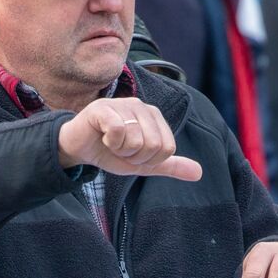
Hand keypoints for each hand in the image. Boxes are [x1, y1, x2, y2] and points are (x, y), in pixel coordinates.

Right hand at [56, 98, 202, 180]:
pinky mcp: (103, 108)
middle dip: (133, 157)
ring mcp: (122, 104)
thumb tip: (199, 173)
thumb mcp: (142, 163)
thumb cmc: (110, 152)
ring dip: (120, 151)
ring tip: (110, 143)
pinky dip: (109, 142)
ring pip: (136, 140)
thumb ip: (169, 166)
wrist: (79, 148)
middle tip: (120, 150)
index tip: (133, 154)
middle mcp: (141, 106)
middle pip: (153, 146)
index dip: (148, 160)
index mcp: (155, 117)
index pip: (167, 149)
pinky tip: (102, 136)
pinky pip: (118, 131)